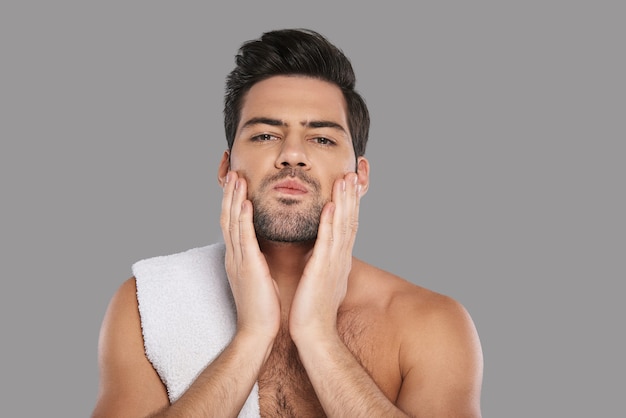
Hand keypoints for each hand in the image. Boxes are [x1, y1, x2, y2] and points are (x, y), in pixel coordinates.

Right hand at [220, 171, 280, 340]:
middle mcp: (234, 256)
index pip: (233, 223)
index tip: (238, 182)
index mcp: (239, 258)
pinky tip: (245, 203)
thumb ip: (259, 260)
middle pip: (228, 217)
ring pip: (232, 223)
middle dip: (230, 193)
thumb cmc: (263, 308)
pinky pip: (244, 239)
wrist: (258, 333)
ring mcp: (238, 261)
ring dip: (234, 199)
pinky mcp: (247, 268)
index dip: (233, 201)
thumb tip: (265, 249)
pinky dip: (242, 219)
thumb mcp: (259, 277)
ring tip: (236, 177)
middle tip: (232, 171)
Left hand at [289, 172, 361, 341]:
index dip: (349, 203)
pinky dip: (329, 224)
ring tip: (345, 180)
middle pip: (349, 221)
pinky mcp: (322, 271)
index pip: (346, 225)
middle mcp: (340, 258)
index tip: (349, 183)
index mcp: (338, 259)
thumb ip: (323, 262)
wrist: (313, 332)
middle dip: (351, 196)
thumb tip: (321, 252)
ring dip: (344, 202)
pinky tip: (329, 207)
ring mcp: (334, 264)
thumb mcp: (322, 278)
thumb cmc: (314, 308)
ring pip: (342, 227)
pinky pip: (327, 243)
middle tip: (353, 173)